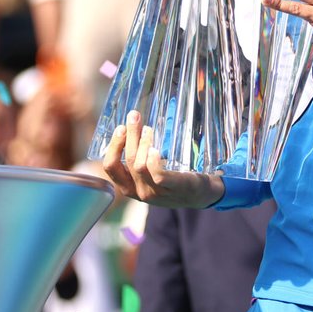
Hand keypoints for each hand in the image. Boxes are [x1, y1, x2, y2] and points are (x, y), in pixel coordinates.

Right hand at [100, 110, 224, 206]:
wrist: (201, 194)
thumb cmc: (172, 179)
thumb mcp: (150, 173)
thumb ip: (138, 158)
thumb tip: (131, 127)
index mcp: (129, 187)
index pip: (111, 167)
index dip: (113, 146)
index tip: (121, 128)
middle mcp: (139, 192)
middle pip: (127, 161)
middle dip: (129, 136)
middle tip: (134, 116)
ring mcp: (156, 193)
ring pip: (139, 166)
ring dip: (143, 144)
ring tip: (148, 130)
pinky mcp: (173, 188)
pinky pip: (158, 175)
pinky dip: (153, 160)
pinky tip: (156, 149)